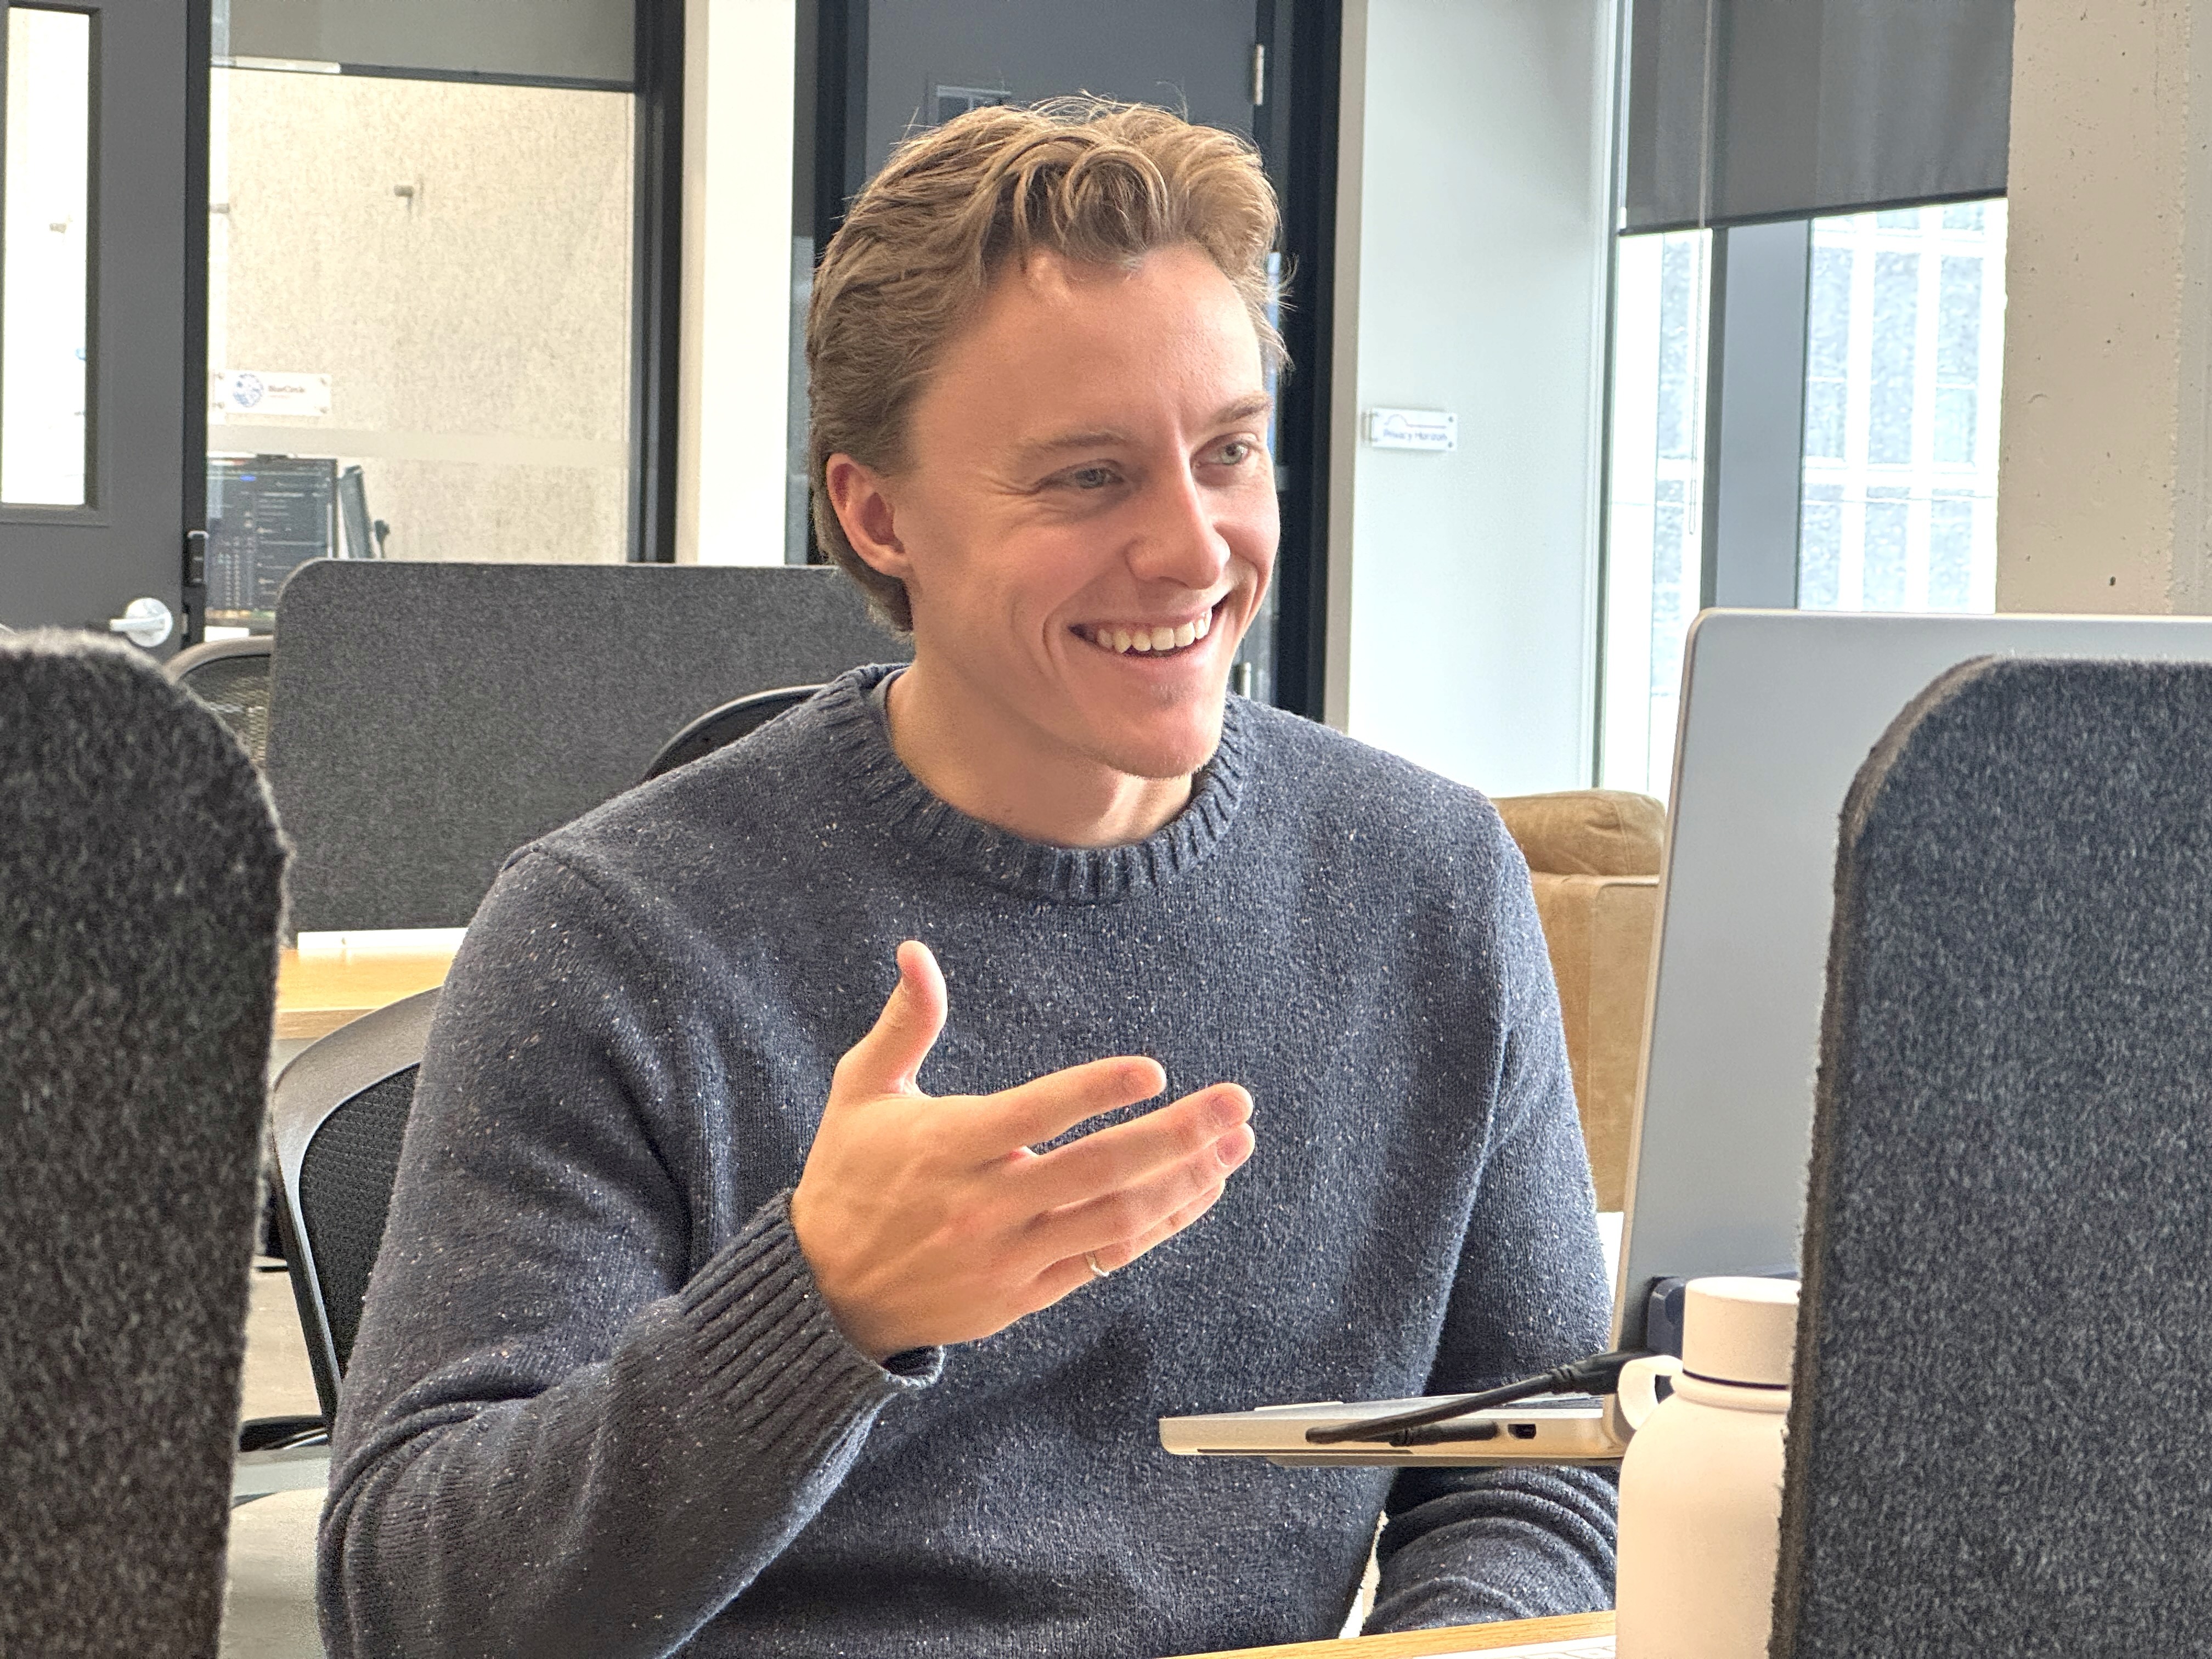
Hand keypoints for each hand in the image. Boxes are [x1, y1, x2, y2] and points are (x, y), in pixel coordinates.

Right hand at [788, 941, 1255, 1361]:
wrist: (827, 1295)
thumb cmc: (849, 1178)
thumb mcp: (860, 1093)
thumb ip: (904, 1024)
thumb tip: (916, 952)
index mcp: (949, 1147)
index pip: (1036, 1115)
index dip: (1097, 1092)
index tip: (1155, 1070)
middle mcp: (985, 1204)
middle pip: (1097, 1170)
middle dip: (1177, 1135)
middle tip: (1236, 1103)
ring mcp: (1010, 1254)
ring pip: (1116, 1219)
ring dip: (1185, 1181)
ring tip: (1234, 1145)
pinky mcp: (1026, 1293)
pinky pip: (1107, 1257)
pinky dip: (1160, 1224)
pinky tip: (1199, 1191)